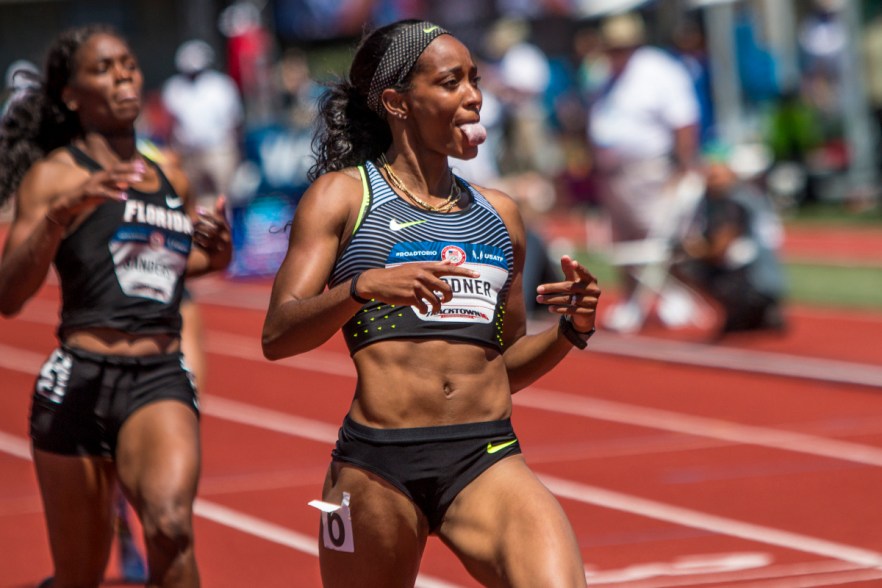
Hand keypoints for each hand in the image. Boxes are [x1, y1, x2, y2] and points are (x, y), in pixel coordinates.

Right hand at [47, 160, 145, 224]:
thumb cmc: (86, 197)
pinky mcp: (89, 192)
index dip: (129, 166)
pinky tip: (124, 197)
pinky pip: (104, 192)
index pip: (117, 168)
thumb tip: (127, 184)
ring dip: (126, 177)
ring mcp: (93, 183)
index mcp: (101, 175)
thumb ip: (114, 187)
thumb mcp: (103, 191)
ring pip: (112, 178)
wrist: (67, 204)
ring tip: (138, 179)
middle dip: (130, 168)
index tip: (142, 165)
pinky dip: (114, 194)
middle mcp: (98, 176)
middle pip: (116, 169)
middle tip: (143, 169)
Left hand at [193, 195, 231, 268]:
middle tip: (188, 220)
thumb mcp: (224, 225)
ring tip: (188, 229)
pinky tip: (190, 239)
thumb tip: (222, 196)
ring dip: (196, 234)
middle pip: (211, 231)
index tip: (197, 209)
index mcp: (227, 231)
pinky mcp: (212, 256)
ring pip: (206, 240)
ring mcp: (219, 249)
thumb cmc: (223, 237)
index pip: (218, 222)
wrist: (224, 259)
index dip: (208, 215)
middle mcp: (225, 240)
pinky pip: (202, 249)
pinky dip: (196, 243)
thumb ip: (221, 212)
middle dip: (199, 225)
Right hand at [356, 261, 480, 314]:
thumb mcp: (416, 267)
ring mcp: (416, 286)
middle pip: (446, 289)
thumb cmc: (399, 275)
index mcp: (425, 267)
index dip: (464, 272)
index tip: (477, 274)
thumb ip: (434, 267)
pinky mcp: (410, 297)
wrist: (378, 282)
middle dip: (448, 298)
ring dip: (436, 308)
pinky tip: (421, 309)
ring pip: (436, 301)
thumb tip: (450, 262)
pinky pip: (424, 307)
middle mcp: (423, 275)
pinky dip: (425, 310)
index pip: (450, 269)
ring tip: (433, 309)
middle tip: (445, 301)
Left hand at [535, 255, 599, 331]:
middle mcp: (594, 290)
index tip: (573, 263)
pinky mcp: (588, 313)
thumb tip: (564, 256)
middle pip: (570, 287)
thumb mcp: (573, 280)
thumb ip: (568, 269)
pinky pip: (571, 310)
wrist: (585, 312)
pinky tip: (549, 308)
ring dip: (552, 299)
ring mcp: (592, 302)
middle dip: (552, 288)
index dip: (578, 268)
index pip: (584, 272)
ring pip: (569, 300)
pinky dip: (559, 309)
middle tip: (538, 289)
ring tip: (539, 299)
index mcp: (591, 279)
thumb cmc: (577, 291)